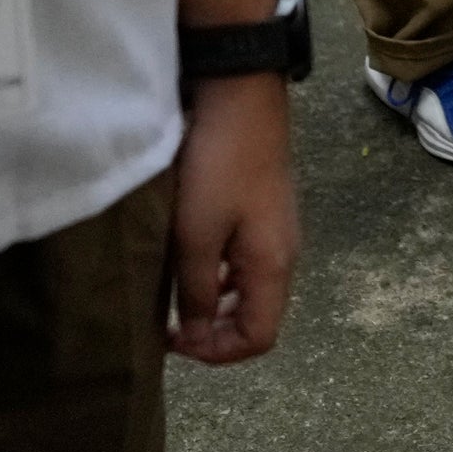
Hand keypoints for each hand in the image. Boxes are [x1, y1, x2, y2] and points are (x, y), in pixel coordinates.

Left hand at [166, 77, 296, 364]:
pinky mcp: (264, 212)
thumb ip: (195, 292)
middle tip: (169, 324)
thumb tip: (197, 335)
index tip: (173, 340)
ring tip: (173, 295)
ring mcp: (276, 233)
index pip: (259, 339)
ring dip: (214, 304)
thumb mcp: (196, 235)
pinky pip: (245, 264)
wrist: (241, 98)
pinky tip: (190, 259)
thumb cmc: (217, 168)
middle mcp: (284, 256)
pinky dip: (218, 277)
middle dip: (214, 332)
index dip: (217, 353)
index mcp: (273, 267)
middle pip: (258, 319)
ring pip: (249, 292)